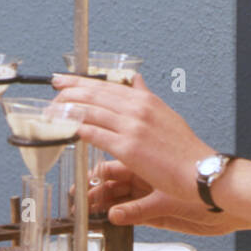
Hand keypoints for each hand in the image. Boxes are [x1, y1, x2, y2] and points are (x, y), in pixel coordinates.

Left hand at [51, 73, 230, 230]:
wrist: (199, 170)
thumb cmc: (184, 149)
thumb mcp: (166, 114)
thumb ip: (146, 96)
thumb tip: (135, 80)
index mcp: (144, 100)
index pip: (106, 85)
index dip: (81, 81)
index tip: (64, 79)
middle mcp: (137, 109)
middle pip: (94, 94)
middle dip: (69, 90)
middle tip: (53, 89)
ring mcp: (132, 127)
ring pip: (91, 112)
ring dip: (68, 110)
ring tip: (51, 111)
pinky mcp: (128, 148)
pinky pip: (95, 134)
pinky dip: (77, 129)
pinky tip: (65, 128)